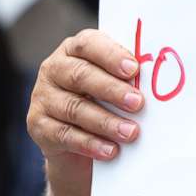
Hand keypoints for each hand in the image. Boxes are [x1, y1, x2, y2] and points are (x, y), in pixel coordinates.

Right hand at [26, 28, 144, 195]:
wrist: (77, 145)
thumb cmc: (104, 103)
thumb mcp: (114, 85)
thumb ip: (128, 77)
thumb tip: (158, 82)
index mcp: (74, 50)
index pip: (89, 44)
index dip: (111, 55)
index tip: (134, 70)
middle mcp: (53, 69)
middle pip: (81, 76)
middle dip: (112, 90)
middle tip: (138, 103)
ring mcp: (42, 97)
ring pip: (75, 108)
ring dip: (106, 121)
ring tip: (131, 133)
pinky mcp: (37, 125)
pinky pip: (64, 135)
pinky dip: (90, 143)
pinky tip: (111, 151)